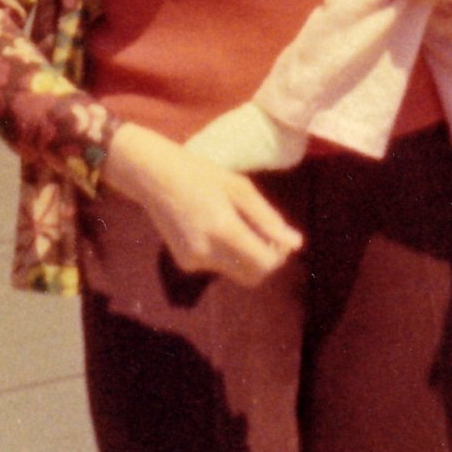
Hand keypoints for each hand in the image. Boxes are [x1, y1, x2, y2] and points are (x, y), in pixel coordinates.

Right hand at [101, 123, 302, 286]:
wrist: (155, 177)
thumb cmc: (203, 174)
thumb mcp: (241, 188)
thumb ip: (269, 219)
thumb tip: (296, 244)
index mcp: (224, 229)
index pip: (265, 263)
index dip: (279, 255)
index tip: (281, 238)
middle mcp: (207, 252)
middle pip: (252, 276)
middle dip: (265, 261)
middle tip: (267, 235)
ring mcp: (193, 261)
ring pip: (235, 272)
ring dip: (246, 257)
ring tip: (238, 223)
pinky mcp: (184, 264)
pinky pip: (217, 267)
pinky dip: (226, 254)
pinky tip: (216, 227)